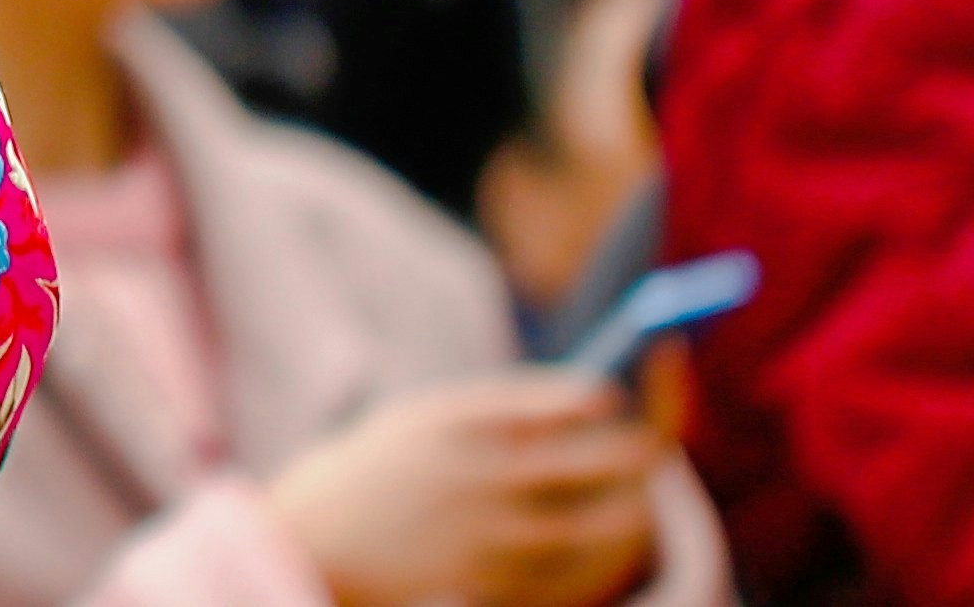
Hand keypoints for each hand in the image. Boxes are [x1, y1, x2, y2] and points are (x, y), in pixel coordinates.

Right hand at [262, 373, 663, 606]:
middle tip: (655, 443)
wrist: (320, 537)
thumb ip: (499, 412)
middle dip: (641, 448)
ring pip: (601, 522)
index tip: (616, 398)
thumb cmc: (383, 467)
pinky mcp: (500, 578)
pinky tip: (596, 536)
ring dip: (630, 505)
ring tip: (634, 496)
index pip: (565, 401)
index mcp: (461, 421)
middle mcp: (483, 474)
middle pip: (598, 460)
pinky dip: (597, 550)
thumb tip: (596, 404)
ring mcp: (494, 531)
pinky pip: (575, 565)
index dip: (605, 399)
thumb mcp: (426, 419)